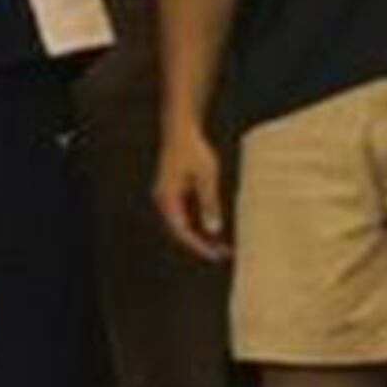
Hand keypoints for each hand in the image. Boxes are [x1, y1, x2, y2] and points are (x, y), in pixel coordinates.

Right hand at [153, 127, 230, 262]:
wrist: (181, 130)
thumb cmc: (194, 151)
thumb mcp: (206, 177)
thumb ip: (209, 203)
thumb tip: (213, 230)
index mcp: (167, 198)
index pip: (181, 231)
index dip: (199, 246)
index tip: (216, 255)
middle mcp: (163, 200)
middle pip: (179, 231)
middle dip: (200, 244)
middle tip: (223, 254)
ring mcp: (166, 196)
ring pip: (181, 225)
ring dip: (199, 236)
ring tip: (221, 245)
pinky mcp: (173, 192)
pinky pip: (183, 215)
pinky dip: (197, 225)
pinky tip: (213, 228)